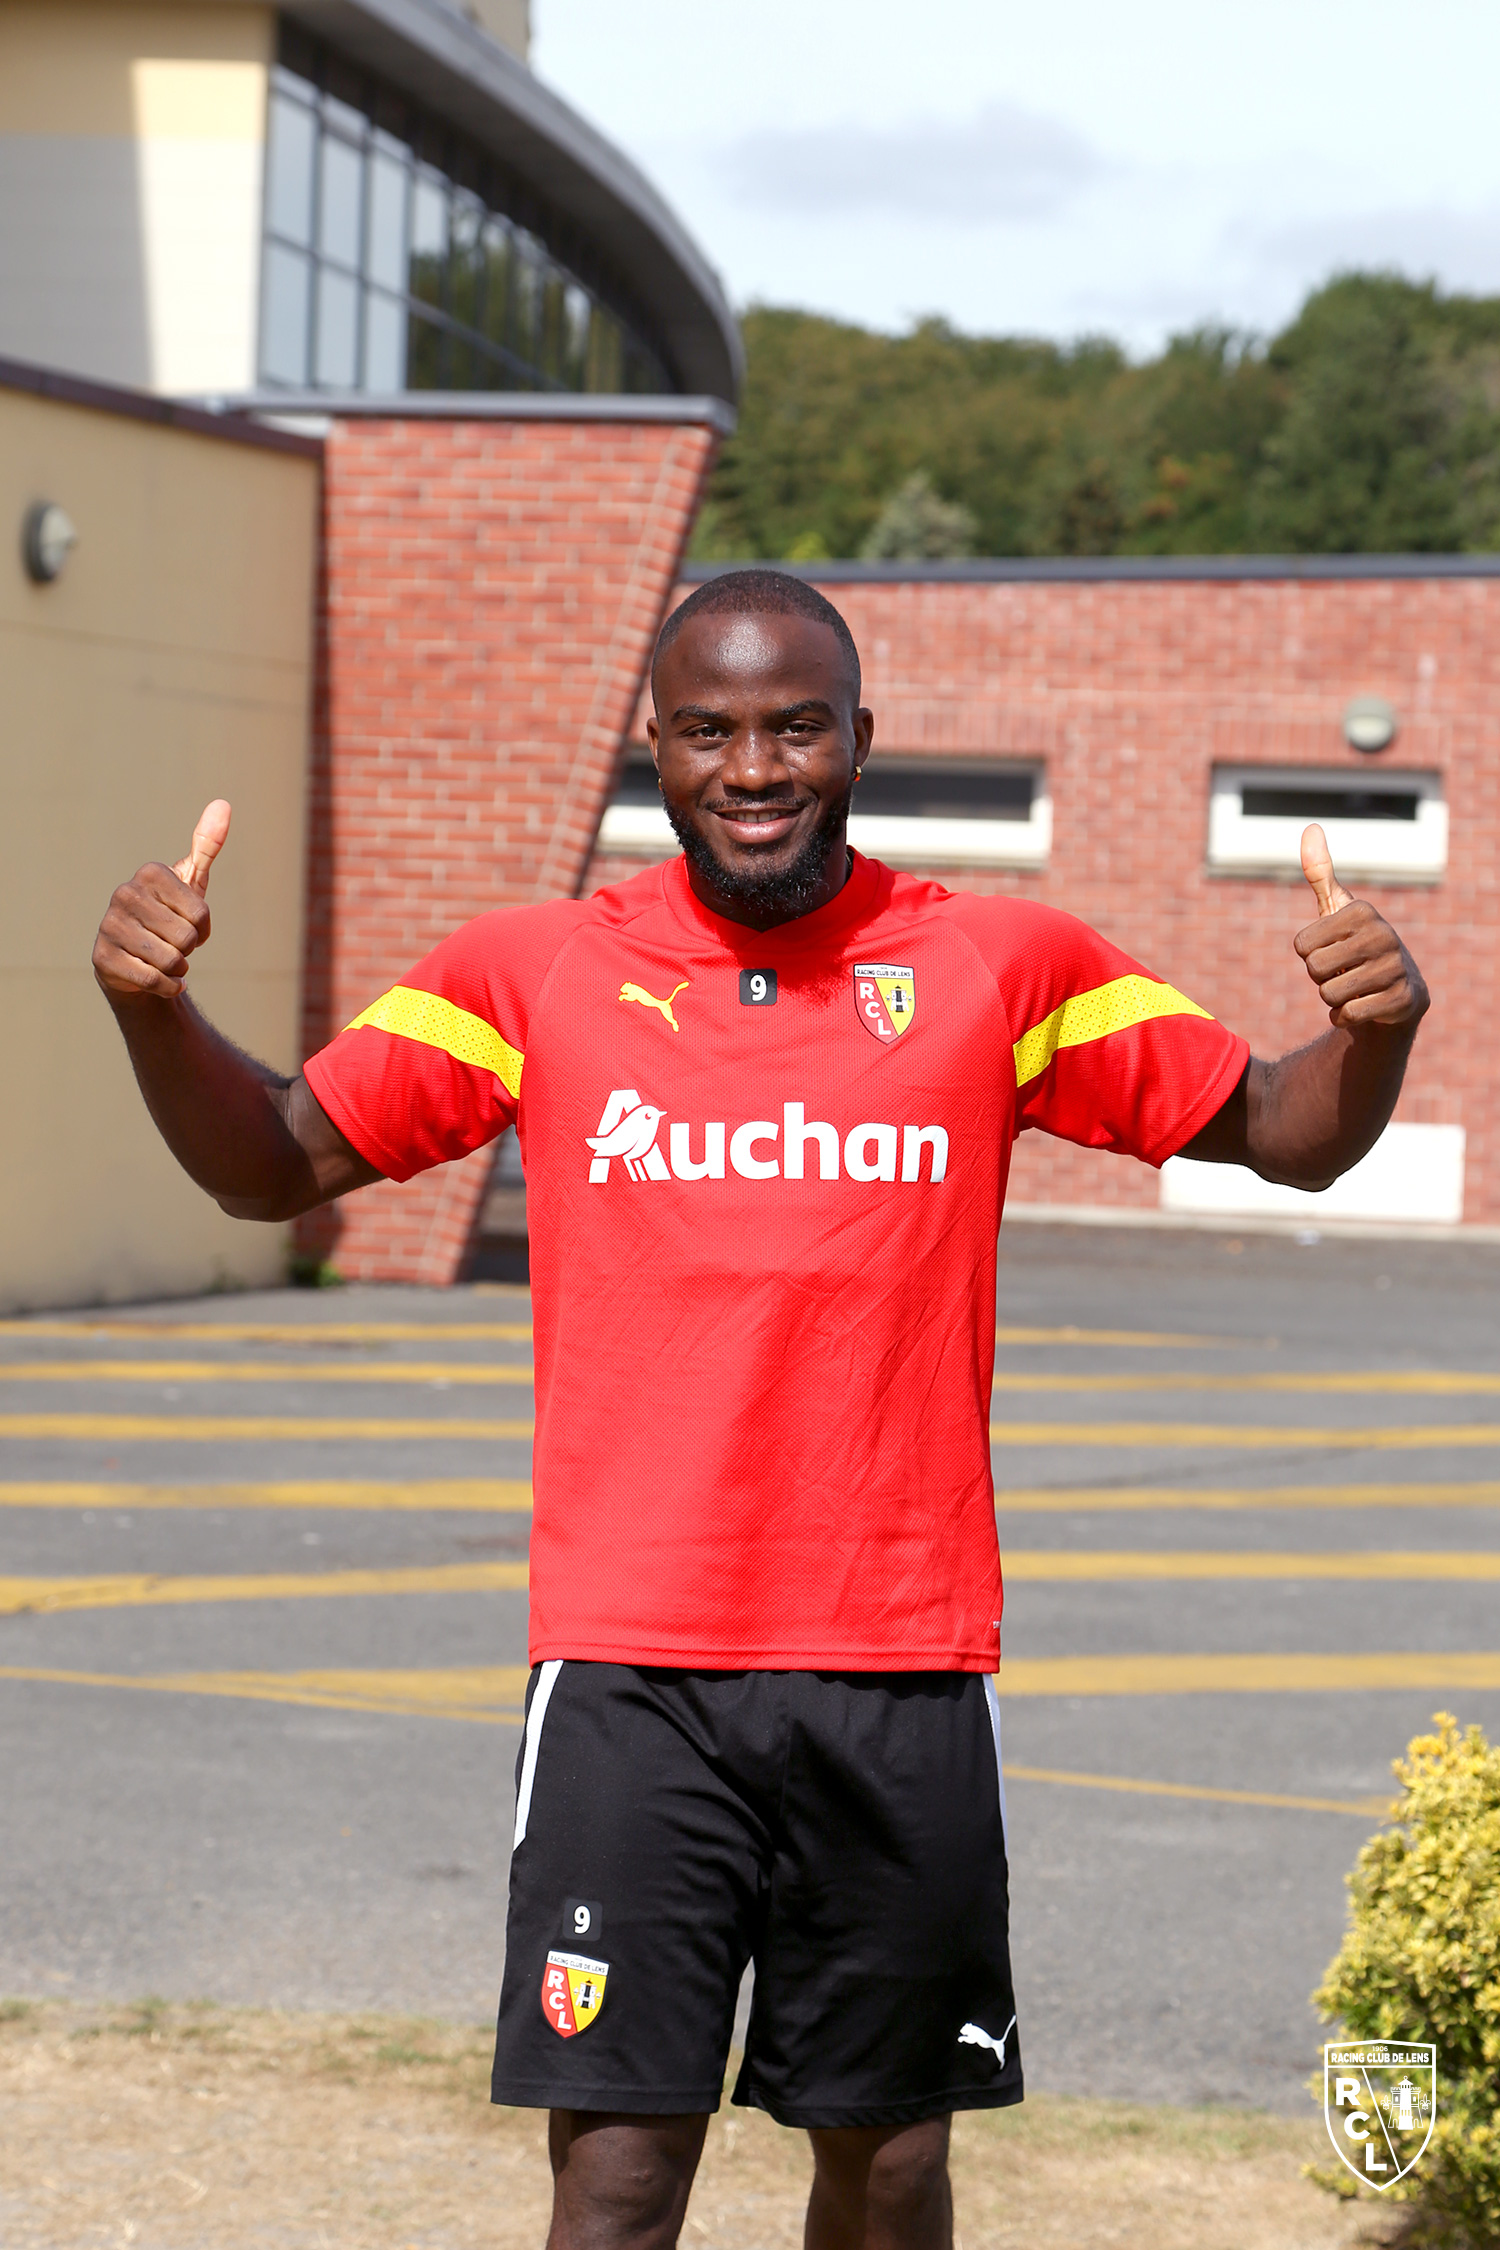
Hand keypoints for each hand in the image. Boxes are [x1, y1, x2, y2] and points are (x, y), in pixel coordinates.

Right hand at [92, 800, 231, 1002]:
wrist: (136, 960)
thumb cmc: (169, 916)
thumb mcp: (191, 882)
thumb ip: (208, 845)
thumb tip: (223, 804)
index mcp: (149, 874)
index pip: (201, 913)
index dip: (203, 928)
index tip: (187, 923)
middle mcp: (124, 894)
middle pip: (186, 938)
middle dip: (188, 949)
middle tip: (171, 942)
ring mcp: (109, 926)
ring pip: (171, 960)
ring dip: (177, 968)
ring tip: (163, 958)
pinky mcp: (102, 958)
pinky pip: (155, 980)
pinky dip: (168, 986)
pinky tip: (161, 979)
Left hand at [1292, 822, 1427, 1030]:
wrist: (1396, 989)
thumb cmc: (1355, 944)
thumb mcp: (1336, 908)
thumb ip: (1320, 872)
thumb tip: (1310, 828)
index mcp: (1361, 910)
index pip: (1300, 945)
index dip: (1309, 954)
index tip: (1332, 949)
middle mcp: (1383, 934)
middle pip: (1314, 970)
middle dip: (1320, 978)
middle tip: (1342, 970)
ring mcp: (1395, 967)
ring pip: (1329, 994)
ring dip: (1333, 998)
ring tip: (1354, 986)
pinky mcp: (1401, 999)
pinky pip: (1347, 1015)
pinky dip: (1345, 1017)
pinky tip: (1362, 1005)